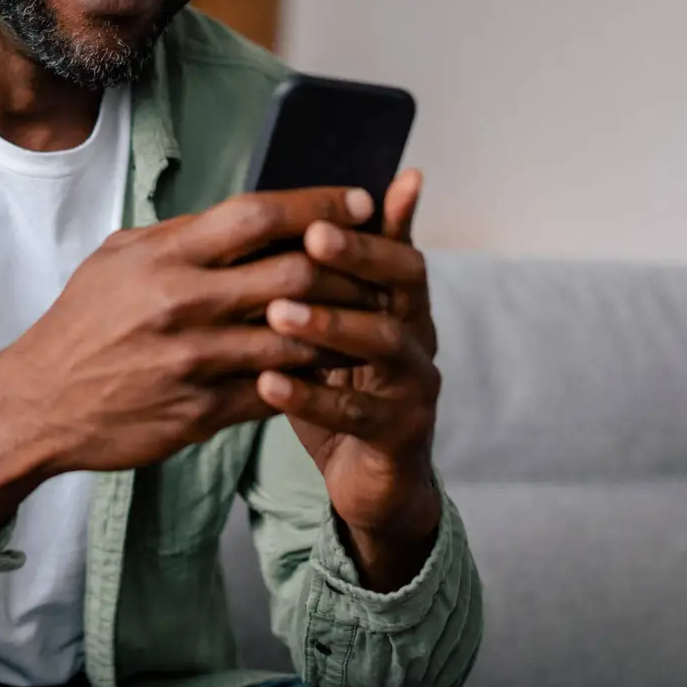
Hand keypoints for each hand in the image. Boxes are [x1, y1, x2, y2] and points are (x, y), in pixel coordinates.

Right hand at [0, 187, 384, 530]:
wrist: (40, 404)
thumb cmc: (84, 322)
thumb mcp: (120, 257)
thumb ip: (184, 235)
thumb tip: (249, 216)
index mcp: (165, 257)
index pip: (259, 215)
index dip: (319, 204)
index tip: (359, 201)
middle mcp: (183, 305)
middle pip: (293, 276)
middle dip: (346, 267)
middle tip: (378, 261)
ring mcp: (194, 363)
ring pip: (297, 340)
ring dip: (340, 326)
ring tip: (369, 314)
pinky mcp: (200, 413)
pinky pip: (276, 392)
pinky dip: (310, 378)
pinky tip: (332, 366)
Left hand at [257, 169, 442, 590]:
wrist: (369, 478)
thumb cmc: (343, 387)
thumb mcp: (335, 325)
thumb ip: (323, 277)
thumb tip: (303, 212)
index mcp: (401, 303)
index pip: (396, 248)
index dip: (370, 226)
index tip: (327, 208)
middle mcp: (417, 335)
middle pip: (404, 283)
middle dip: (359, 258)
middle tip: (310, 240)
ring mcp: (415, 386)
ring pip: (384, 344)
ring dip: (331, 323)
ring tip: (277, 311)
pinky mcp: (400, 434)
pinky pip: (357, 413)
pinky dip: (312, 397)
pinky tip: (268, 383)